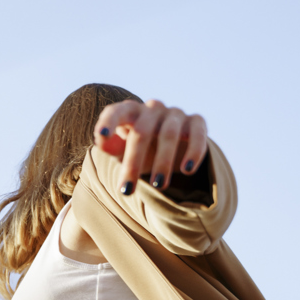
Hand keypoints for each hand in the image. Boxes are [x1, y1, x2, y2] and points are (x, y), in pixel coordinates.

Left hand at [92, 99, 206, 195]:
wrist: (170, 148)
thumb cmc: (139, 148)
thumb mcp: (121, 150)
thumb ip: (110, 145)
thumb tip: (103, 141)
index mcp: (130, 111)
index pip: (116, 111)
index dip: (109, 121)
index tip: (103, 135)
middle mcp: (152, 108)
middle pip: (142, 132)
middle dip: (134, 162)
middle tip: (127, 190)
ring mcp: (175, 113)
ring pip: (169, 134)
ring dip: (163, 162)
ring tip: (158, 185)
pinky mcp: (196, 122)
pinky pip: (197, 135)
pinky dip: (193, 152)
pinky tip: (187, 170)